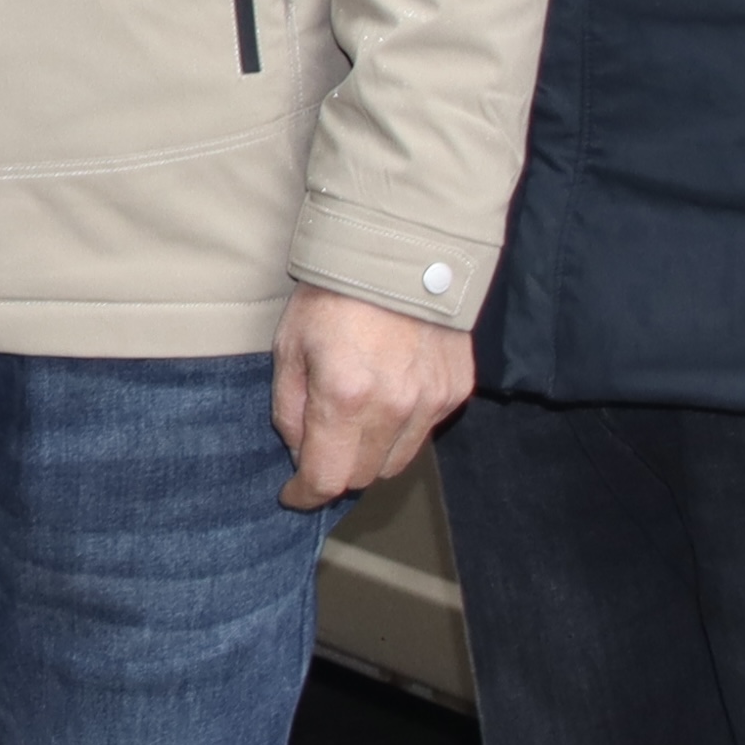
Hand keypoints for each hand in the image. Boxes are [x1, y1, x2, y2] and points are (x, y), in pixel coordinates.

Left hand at [275, 287, 470, 507]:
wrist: (399, 250)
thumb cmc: (334, 295)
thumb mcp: (289, 347)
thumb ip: (290, 410)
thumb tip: (300, 454)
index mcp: (345, 396)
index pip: (327, 478)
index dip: (305, 495)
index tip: (294, 494)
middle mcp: (395, 407)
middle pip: (363, 476)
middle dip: (335, 471)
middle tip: (320, 447)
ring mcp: (431, 401)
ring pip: (397, 462)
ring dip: (370, 455)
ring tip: (354, 422)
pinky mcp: (455, 390)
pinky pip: (423, 432)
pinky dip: (401, 429)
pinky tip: (387, 397)